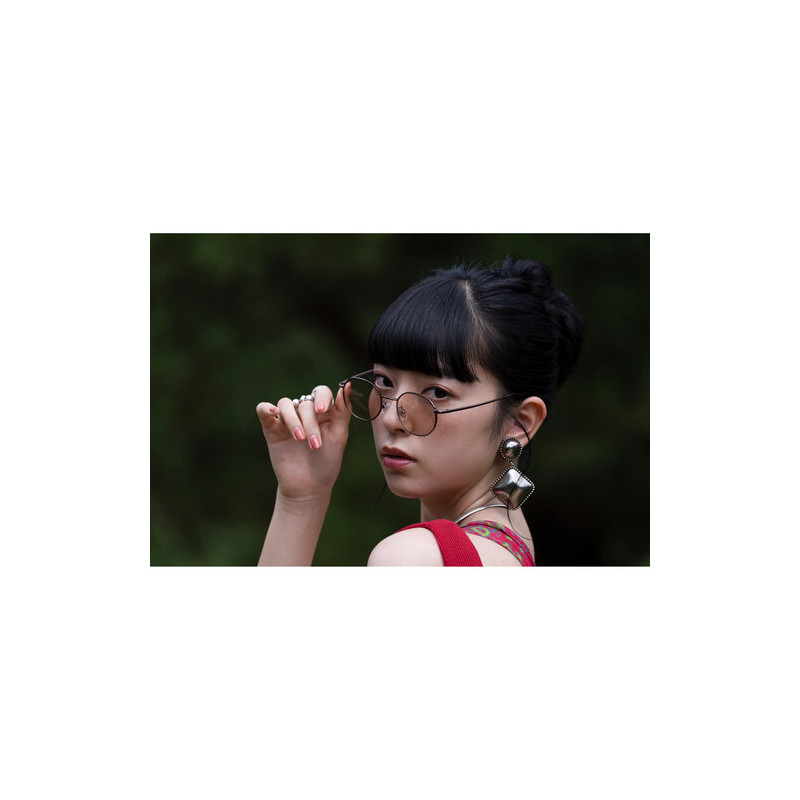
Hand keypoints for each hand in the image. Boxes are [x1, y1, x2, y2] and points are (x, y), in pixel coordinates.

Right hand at [256, 385, 350, 499]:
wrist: (309, 487)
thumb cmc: (327, 463)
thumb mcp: (339, 437)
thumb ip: (343, 412)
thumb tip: (347, 386)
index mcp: (323, 413)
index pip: (321, 392)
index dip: (322, 398)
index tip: (323, 411)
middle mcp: (304, 414)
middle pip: (305, 404)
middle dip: (310, 424)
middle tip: (315, 444)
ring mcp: (287, 421)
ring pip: (285, 404)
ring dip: (293, 420)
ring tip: (299, 439)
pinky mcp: (271, 429)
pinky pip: (263, 411)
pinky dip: (266, 408)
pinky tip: (273, 412)